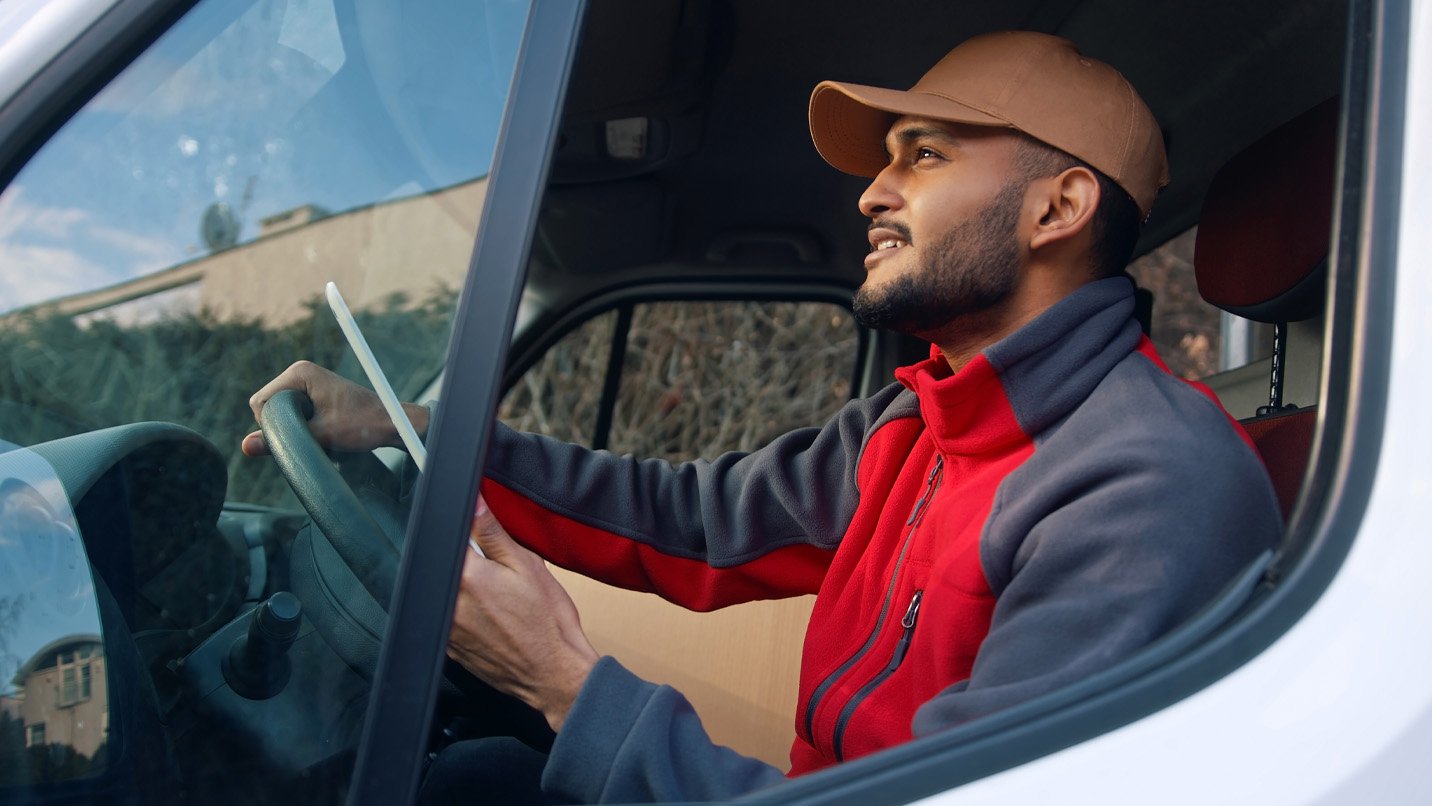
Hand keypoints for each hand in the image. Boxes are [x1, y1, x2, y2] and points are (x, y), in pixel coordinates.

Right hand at [240, 360, 429, 456]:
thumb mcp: (320, 436)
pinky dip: (301, 427)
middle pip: (267, 407)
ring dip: (292, 429)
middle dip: (282, 427)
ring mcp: (305, 384)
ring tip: (319, 434)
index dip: (271, 424)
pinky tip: (320, 433)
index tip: (299, 434)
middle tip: (312, 435)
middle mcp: (299, 373)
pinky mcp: (311, 395)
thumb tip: (244, 446)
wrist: (391, 424)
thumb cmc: (362, 426)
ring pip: (279, 414)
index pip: (260, 402)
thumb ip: (281, 440)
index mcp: (299, 372)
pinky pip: (291, 414)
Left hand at [448, 498, 598, 732]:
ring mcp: (447, 630)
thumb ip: (494, 533)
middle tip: (500, 577)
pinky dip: (466, 615)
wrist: (554, 673)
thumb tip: (475, 504)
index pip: (451, 538)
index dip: (468, 535)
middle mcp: (449, 604)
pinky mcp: (451, 649)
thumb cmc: (547, 622)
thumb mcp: (527, 566)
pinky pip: (449, 620)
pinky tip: (494, 621)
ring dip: (467, 590)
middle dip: (470, 564)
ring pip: (448, 594)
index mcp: (467, 577)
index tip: (485, 544)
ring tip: (499, 601)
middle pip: (448, 567)